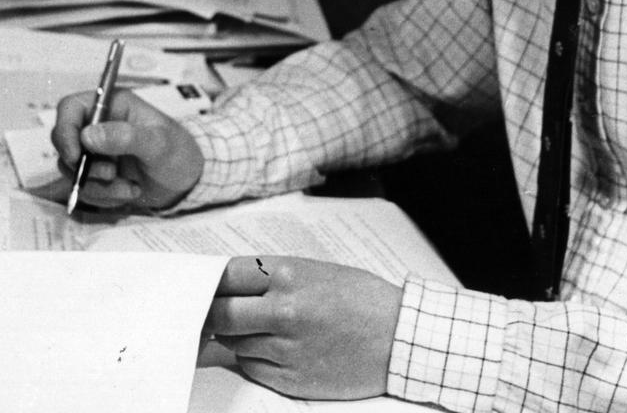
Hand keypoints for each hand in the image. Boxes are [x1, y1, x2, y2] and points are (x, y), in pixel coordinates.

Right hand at [51, 88, 203, 209]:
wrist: (188, 181)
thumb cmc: (180, 153)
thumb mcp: (159, 143)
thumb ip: (126, 137)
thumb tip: (88, 136)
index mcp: (114, 104)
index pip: (71, 107)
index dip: (65, 130)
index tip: (76, 156)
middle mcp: (100, 125)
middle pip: (65, 142)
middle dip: (85, 166)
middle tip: (111, 174)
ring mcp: (97, 151)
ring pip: (73, 170)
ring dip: (98, 186)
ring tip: (129, 186)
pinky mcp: (97, 174)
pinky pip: (84, 188)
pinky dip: (104, 196)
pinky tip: (129, 191)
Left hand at [206, 256, 402, 398]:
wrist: (399, 337)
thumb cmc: (362, 299)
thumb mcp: (317, 271)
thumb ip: (275, 278)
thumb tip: (231, 287)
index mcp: (289, 274)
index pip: (226, 275)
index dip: (211, 283)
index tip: (204, 288)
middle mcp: (283, 309)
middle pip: (220, 314)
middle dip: (210, 316)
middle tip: (209, 316)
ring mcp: (285, 347)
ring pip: (234, 343)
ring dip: (237, 338)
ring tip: (260, 330)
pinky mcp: (290, 379)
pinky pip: (252, 368)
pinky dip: (254, 360)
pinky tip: (275, 350)